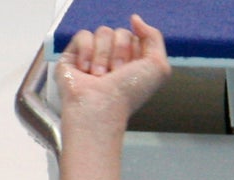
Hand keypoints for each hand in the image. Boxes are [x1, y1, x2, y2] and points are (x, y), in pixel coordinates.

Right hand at [56, 14, 170, 125]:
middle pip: (119, 32)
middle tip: (116, 74)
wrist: (101, 106)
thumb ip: (155, 37)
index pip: (136, 36)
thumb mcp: (159, 67)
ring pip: (102, 32)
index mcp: (135, 63)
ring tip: (100, 76)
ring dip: (103, 56)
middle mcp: (115, 60)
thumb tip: (135, 19)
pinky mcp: (74, 55)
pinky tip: (85, 70)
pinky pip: (83, 35)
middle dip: (120, 53)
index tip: (132, 69)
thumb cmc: (128, 93)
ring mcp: (95, 56)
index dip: (135, 50)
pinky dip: (86, 52)